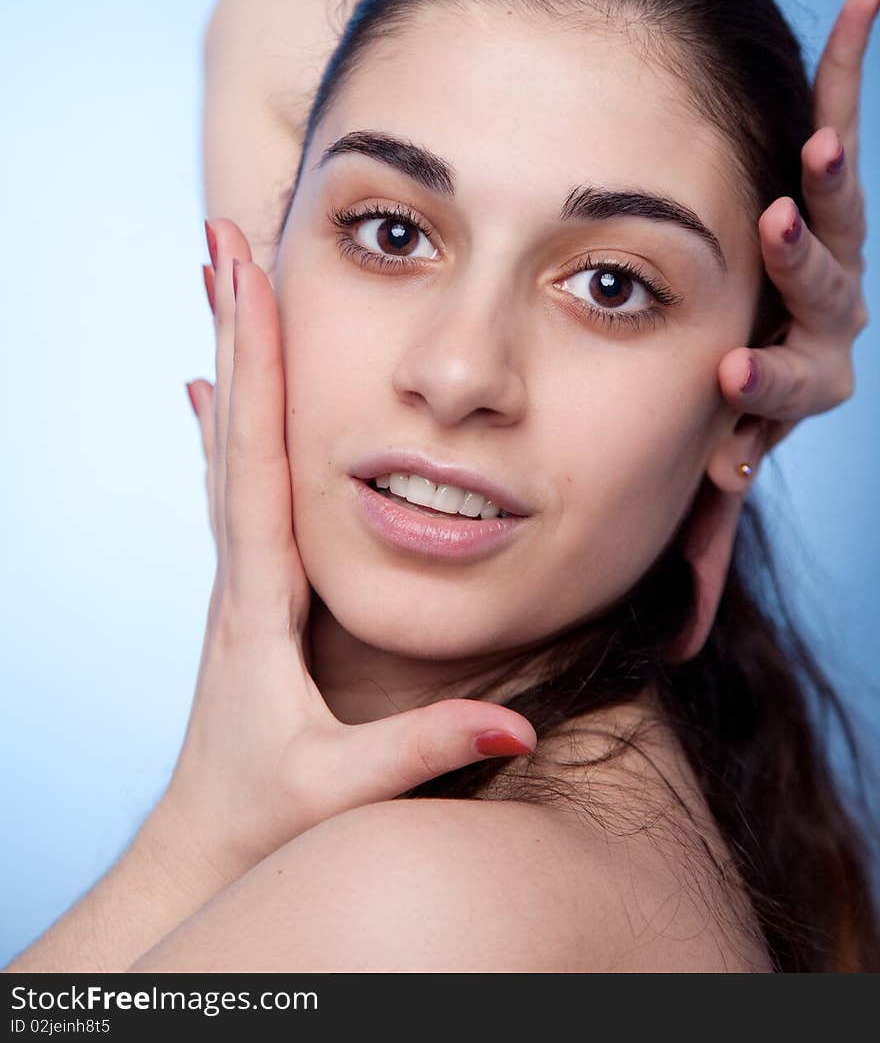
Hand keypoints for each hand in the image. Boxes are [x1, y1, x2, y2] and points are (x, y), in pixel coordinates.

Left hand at [169, 217, 537, 885]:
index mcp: (259, 594)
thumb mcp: (344, 789)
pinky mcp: (246, 584)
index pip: (257, 458)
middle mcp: (239, 566)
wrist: (200, 842)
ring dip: (229, 355)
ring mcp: (238, 571)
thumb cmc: (261, 814)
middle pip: (233, 424)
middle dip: (232, 327)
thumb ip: (428, 749)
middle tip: (222, 239)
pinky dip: (226, 419)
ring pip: (229, 441)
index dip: (255, 366)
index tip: (248, 283)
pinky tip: (212, 385)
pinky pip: (231, 480)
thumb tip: (516, 725)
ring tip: (221, 281)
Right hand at [673, 0, 877, 662]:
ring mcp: (832, 247)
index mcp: (788, 386)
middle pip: (823, 295)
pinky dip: (848, 65)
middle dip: (802, 267)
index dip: (759, 387)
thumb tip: (679, 643)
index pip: (778, 391)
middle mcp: (822, 316)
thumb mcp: (710, 474)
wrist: (757, 329)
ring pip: (842, 208)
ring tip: (815, 133)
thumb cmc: (726, 405)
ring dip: (829, 167)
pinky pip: (839, 119)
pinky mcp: (830, 184)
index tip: (725, 379)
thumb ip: (700, 539)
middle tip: (778, 233)